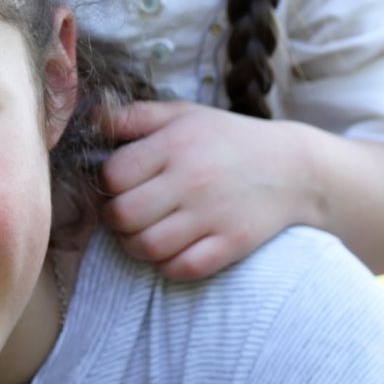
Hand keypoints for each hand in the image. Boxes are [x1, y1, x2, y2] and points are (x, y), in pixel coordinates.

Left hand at [101, 101, 307, 280]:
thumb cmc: (228, 139)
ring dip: (136, 245)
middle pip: (123, 216)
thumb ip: (134, 116)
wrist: (293, 169)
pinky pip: (180, 268)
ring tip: (145, 232)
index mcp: (176, 144)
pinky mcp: (231, 244)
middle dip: (115, 218)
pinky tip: (172, 249)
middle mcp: (192, 179)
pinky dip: (168, 264)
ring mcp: (212, 215)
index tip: (119, 185)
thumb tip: (90, 119)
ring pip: (146, 247)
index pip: (113, 175)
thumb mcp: (183, 115)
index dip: (106, 183)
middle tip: (127, 212)